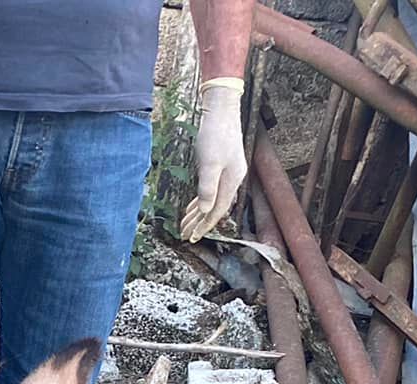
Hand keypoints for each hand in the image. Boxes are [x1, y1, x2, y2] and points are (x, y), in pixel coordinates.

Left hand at [179, 81, 246, 243]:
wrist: (221, 111)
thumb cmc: (215, 135)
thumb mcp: (209, 163)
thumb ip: (207, 187)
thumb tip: (205, 209)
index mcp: (231, 181)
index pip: (216, 211)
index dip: (204, 226)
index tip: (191, 237)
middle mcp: (232, 180)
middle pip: (214, 208)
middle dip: (199, 223)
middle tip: (184, 235)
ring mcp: (228, 173)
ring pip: (211, 200)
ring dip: (198, 213)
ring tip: (185, 224)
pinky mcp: (221, 166)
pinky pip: (211, 190)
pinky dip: (201, 200)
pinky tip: (193, 206)